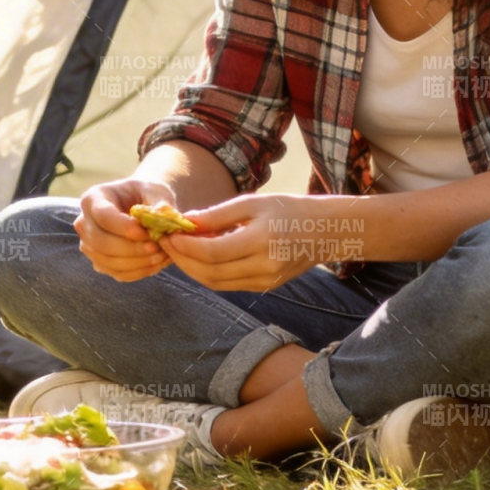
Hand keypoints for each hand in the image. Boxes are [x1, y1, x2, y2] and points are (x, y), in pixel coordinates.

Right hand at [75, 176, 186, 281]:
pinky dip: (140, 271)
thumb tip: (161, 214)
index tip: (148, 233)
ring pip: (108, 262)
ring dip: (138, 262)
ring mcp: (89, 245)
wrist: (143, 205)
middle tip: (158, 246)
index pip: (102, 216)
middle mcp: (84, 222)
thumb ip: (159, 201)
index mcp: (93, 199)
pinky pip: (118, 274)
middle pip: (100, 242)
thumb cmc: (147, 193)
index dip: (124, 227)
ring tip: (163, 254)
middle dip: (132, 249)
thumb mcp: (156, 190)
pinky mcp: (101, 263)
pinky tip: (158, 262)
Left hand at [157, 193, 324, 292]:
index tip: (167, 234)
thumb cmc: (287, 210)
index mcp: (261, 241)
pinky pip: (228, 285)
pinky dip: (208, 273)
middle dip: (182, 259)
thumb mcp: (251, 203)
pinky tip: (197, 258)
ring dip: (191, 269)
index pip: (211, 253)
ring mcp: (265, 281)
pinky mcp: (265, 286)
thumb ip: (216, 215)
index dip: (184, 246)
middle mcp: (264, 267)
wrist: (326, 231)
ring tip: (176, 250)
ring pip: (216, 283)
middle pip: (210, 273)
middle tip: (164, 243)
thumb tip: (184, 222)